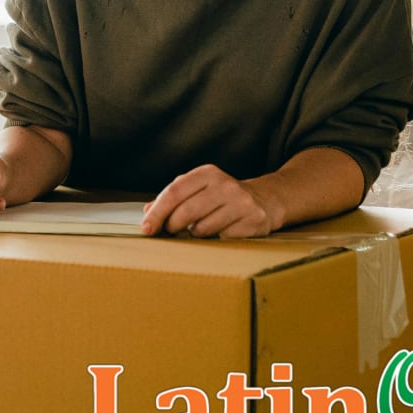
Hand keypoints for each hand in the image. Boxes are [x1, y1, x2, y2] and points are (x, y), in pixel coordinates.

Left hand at [141, 164, 280, 237]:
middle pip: (186, 212)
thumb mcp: (199, 189)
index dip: (157, 212)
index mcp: (208, 173)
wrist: (265, 200)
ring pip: (202, 229)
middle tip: (170, 232)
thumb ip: (174, 198)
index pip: (175, 192)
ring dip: (195, 234)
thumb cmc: (223, 197)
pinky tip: (223, 230)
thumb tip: (147, 211)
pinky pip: (221, 238)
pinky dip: (216, 239)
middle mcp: (226, 185)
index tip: (147, 228)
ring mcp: (241, 203)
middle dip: (172, 226)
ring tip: (202, 227)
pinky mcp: (253, 221)